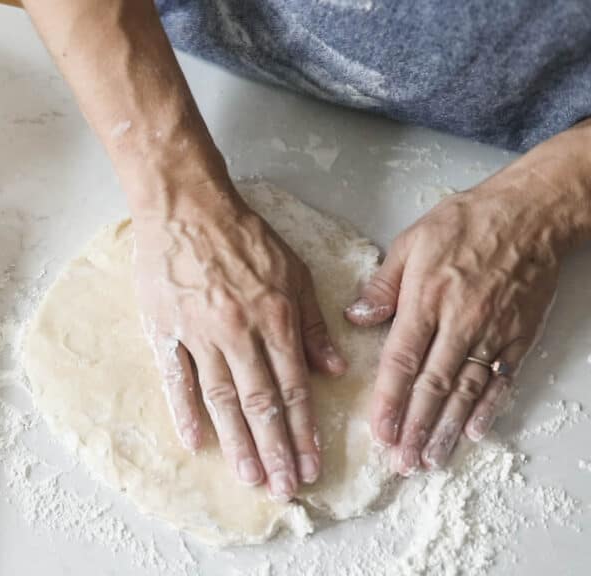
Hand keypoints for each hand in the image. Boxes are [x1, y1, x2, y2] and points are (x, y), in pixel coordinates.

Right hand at [133, 180, 346, 499]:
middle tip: (284, 488)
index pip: (294, 388)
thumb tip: (335, 369)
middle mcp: (240, 333)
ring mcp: (200, 334)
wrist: (185, 206)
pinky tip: (194, 442)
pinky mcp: (166, 330)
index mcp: (276, 318)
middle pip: (261, 403)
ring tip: (249, 477)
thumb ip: (314, 323)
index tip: (312, 465)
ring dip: (237, 442)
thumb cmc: (242, 235)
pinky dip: (184, 412)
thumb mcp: (295, 270)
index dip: (304, 431)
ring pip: (222, 400)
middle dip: (276, 450)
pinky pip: (176, 378)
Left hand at [346, 123, 590, 472]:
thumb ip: (382, 284)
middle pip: (434, 386)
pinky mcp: (518, 337)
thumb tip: (356, 317)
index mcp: (426, 301)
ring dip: (448, 429)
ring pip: (467, 391)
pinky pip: (501, 380)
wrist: (529, 214)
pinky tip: (476, 433)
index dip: (390, 400)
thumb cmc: (465, 224)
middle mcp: (460, 323)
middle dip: (417, 428)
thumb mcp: (411, 242)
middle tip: (402, 462)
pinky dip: (489, 409)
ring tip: (431, 459)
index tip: (379, 431)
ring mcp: (493, 333)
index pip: (402, 360)